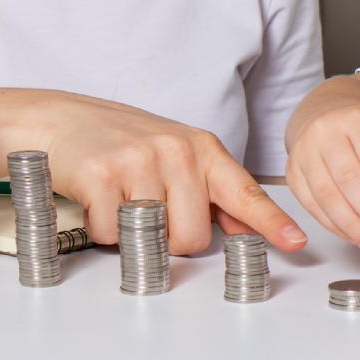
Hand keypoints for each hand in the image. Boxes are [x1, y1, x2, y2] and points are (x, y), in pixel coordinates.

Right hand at [32, 92, 306, 254]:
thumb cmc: (122, 140)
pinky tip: (99, 198)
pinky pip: (112, 234)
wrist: (64, 118)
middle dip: (170, 238)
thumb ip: (212, 193)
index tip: (296, 241)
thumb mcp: (177, 156)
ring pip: (154, 239)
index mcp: (202, 148)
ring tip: (123, 198)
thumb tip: (247, 229)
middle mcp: (177, 151)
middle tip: (149, 208)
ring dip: (135, 234)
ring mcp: (140, 161)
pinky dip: (102, 228)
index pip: (243, 191)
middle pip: (193, 237)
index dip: (270, 222)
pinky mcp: (103, 175)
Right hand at [284, 75, 359, 250]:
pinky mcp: (291, 171)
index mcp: (355, 119)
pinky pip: (310, 204)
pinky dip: (332, 224)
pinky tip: (349, 232)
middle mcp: (325, 131)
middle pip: (348, 177)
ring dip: (351, 224)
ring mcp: (304, 150)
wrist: (329, 118)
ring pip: (326, 194)